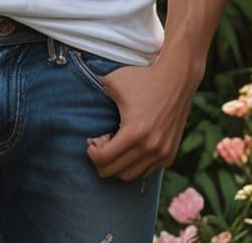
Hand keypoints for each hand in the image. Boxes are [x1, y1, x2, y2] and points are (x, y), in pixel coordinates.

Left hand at [86, 50, 202, 180]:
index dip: (92, 152)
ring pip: (131, 175)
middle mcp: (150, 147)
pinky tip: (129, 147)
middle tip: (100, 144)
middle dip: (101, 161)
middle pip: (116, 172)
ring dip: (117, 165)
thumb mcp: (113, 81)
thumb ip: (95, 92)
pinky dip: (134, 165)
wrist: (177, 77)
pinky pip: (147, 171)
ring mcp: (162, 153)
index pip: (104, 159)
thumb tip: (74, 95)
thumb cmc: (143, 77)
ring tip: (114, 145)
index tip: (91, 140)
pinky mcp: (170, 153)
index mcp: (134, 132)